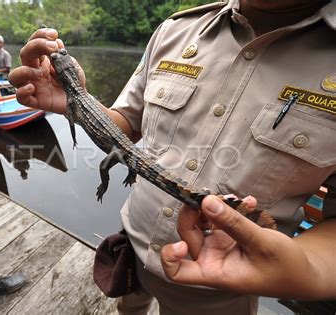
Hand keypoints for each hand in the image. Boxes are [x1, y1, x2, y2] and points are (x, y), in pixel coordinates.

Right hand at [8, 28, 85, 113]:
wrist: (80, 101)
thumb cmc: (74, 83)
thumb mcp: (71, 66)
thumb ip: (63, 56)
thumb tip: (56, 42)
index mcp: (42, 61)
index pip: (33, 43)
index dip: (40, 35)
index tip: (53, 34)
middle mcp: (34, 72)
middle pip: (24, 54)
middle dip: (36, 45)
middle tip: (53, 47)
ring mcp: (33, 86)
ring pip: (14, 77)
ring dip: (24, 70)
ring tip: (41, 72)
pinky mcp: (35, 101)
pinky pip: (19, 97)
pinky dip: (22, 91)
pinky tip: (33, 88)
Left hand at [160, 195, 323, 299]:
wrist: (302, 273)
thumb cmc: (284, 268)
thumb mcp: (261, 243)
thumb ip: (233, 223)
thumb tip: (206, 202)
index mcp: (215, 272)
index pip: (177, 272)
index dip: (170, 256)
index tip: (179, 241)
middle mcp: (213, 259)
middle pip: (187, 234)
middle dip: (195, 213)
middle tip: (209, 197)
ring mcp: (219, 246)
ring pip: (203, 222)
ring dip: (214, 207)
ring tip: (234, 199)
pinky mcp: (229, 236)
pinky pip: (222, 218)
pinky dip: (232, 208)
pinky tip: (248, 203)